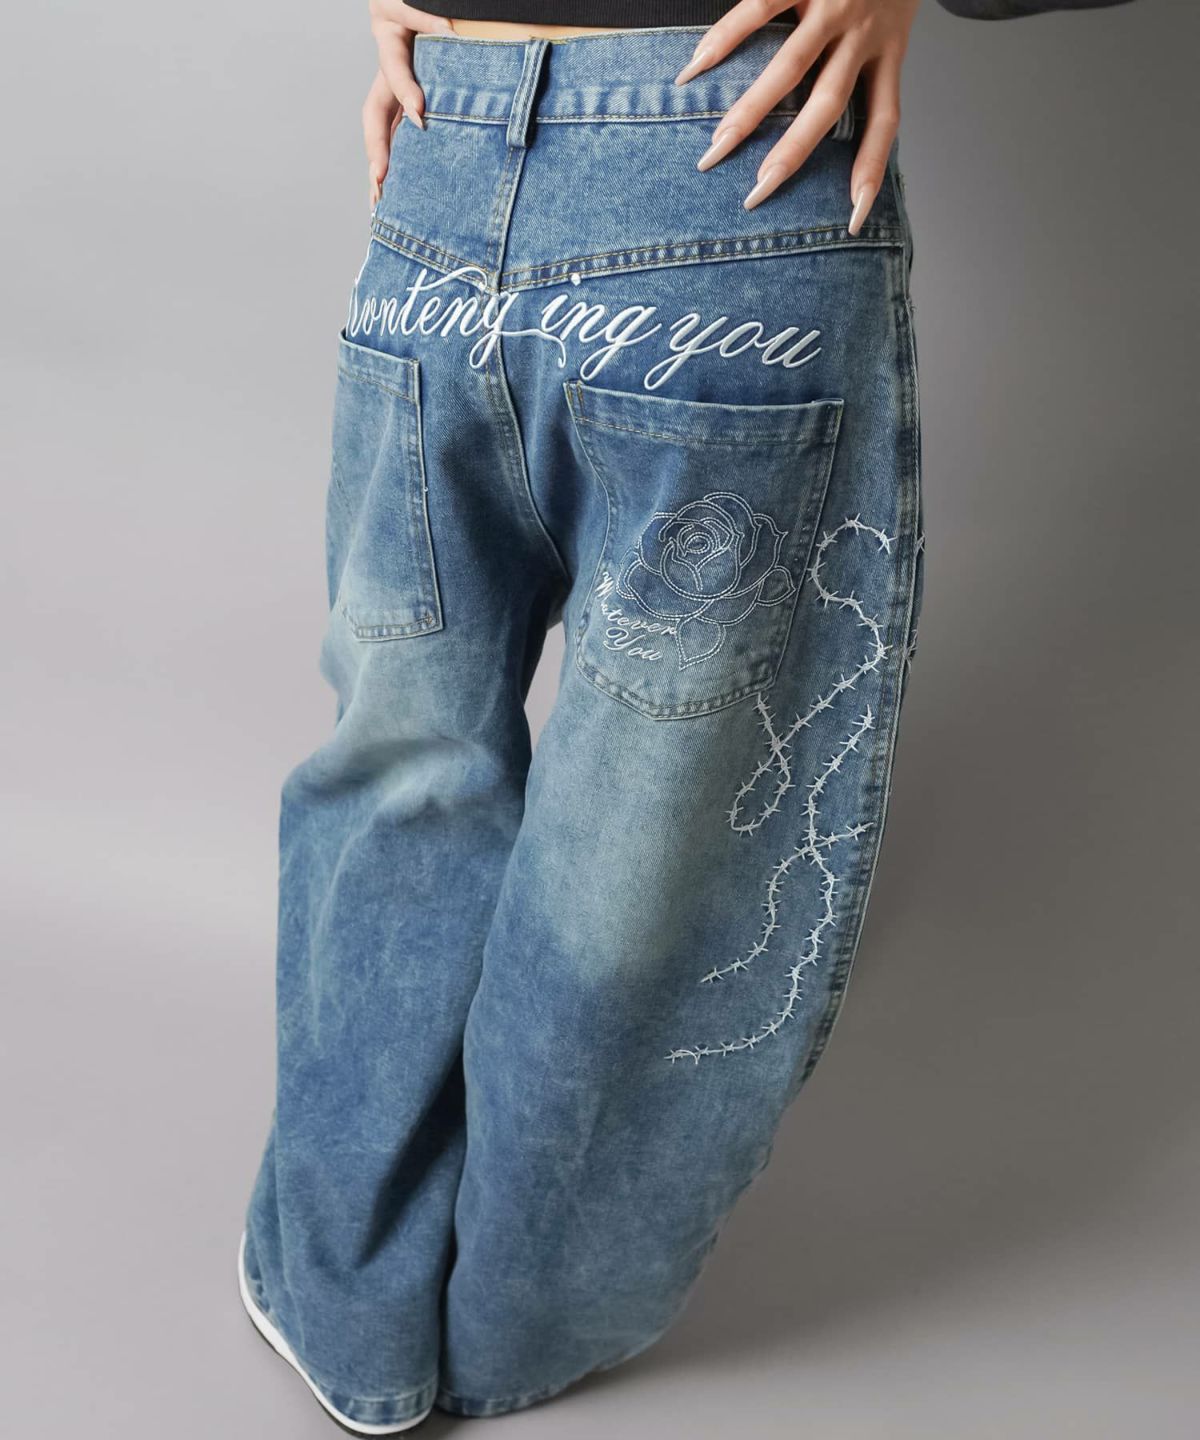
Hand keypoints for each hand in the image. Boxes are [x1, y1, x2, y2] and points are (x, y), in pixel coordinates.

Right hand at [364, 2, 454, 207]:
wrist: (419, 1)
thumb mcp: (414, 0)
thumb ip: (425, 14)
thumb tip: (448, 33)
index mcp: (389, 40)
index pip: (394, 70)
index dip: (406, 92)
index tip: (421, 116)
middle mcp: (388, 72)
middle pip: (376, 114)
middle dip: (378, 148)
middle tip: (381, 181)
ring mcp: (396, 91)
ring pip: (384, 132)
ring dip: (381, 166)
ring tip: (379, 202)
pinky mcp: (409, 104)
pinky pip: (400, 136)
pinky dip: (399, 164)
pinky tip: (397, 191)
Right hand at [676, 0, 919, 223]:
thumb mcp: (893, 19)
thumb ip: (867, 61)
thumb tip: (824, 122)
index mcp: (890, 50)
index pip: (885, 122)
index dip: (871, 172)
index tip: (851, 219)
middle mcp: (863, 33)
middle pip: (827, 105)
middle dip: (790, 153)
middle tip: (755, 193)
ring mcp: (833, 4)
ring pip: (791, 68)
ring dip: (751, 111)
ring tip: (717, 146)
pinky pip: (759, 8)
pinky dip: (724, 39)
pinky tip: (695, 68)